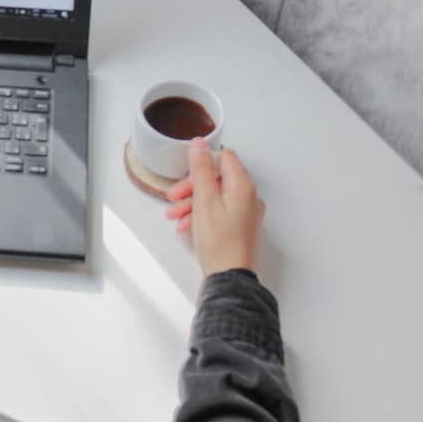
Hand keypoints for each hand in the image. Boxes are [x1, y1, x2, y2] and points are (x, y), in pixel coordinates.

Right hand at [164, 139, 264, 276]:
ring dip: (192, 202)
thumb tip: (199, 143)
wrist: (229, 277)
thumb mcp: (204, 200)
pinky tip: (186, 226)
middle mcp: (248, 197)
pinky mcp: (238, 227)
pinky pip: (218, 211)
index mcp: (243, 187)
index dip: (202, 163)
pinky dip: (200, 214)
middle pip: (217, 178)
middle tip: (174, 197)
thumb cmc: (219, 242)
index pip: (224, 158)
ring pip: (215, 196)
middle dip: (192, 186)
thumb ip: (201, 170)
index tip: (186, 172)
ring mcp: (244, 213)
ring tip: (175, 215)